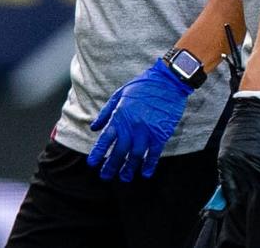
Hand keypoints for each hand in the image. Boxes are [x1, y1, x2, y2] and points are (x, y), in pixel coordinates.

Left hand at [88, 59, 193, 181]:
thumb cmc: (143, 85)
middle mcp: (131, 126)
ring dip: (128, 168)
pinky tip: (145, 172)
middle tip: (105, 176)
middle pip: (119, 151)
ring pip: (135, 156)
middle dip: (111, 166)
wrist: (167, 81)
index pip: (105, 139)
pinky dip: (149, 164)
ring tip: (124, 178)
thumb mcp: (120, 94)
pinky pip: (154, 153)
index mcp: (120, 116)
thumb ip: (106, 112)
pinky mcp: (161, 134)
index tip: (92, 164)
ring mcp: (147, 131)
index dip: (98, 153)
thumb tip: (93, 128)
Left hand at [217, 96, 259, 207]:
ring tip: (253, 178)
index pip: (228, 190)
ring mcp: (252, 165)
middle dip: (242, 192)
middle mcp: (237, 166)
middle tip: (244, 188)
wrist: (252, 114)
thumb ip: (228, 169)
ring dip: (253, 187)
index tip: (230, 205)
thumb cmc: (238, 131)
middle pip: (242, 191)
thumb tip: (229, 187)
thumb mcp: (227, 150)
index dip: (229, 201)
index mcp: (224, 163)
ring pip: (254, 188)